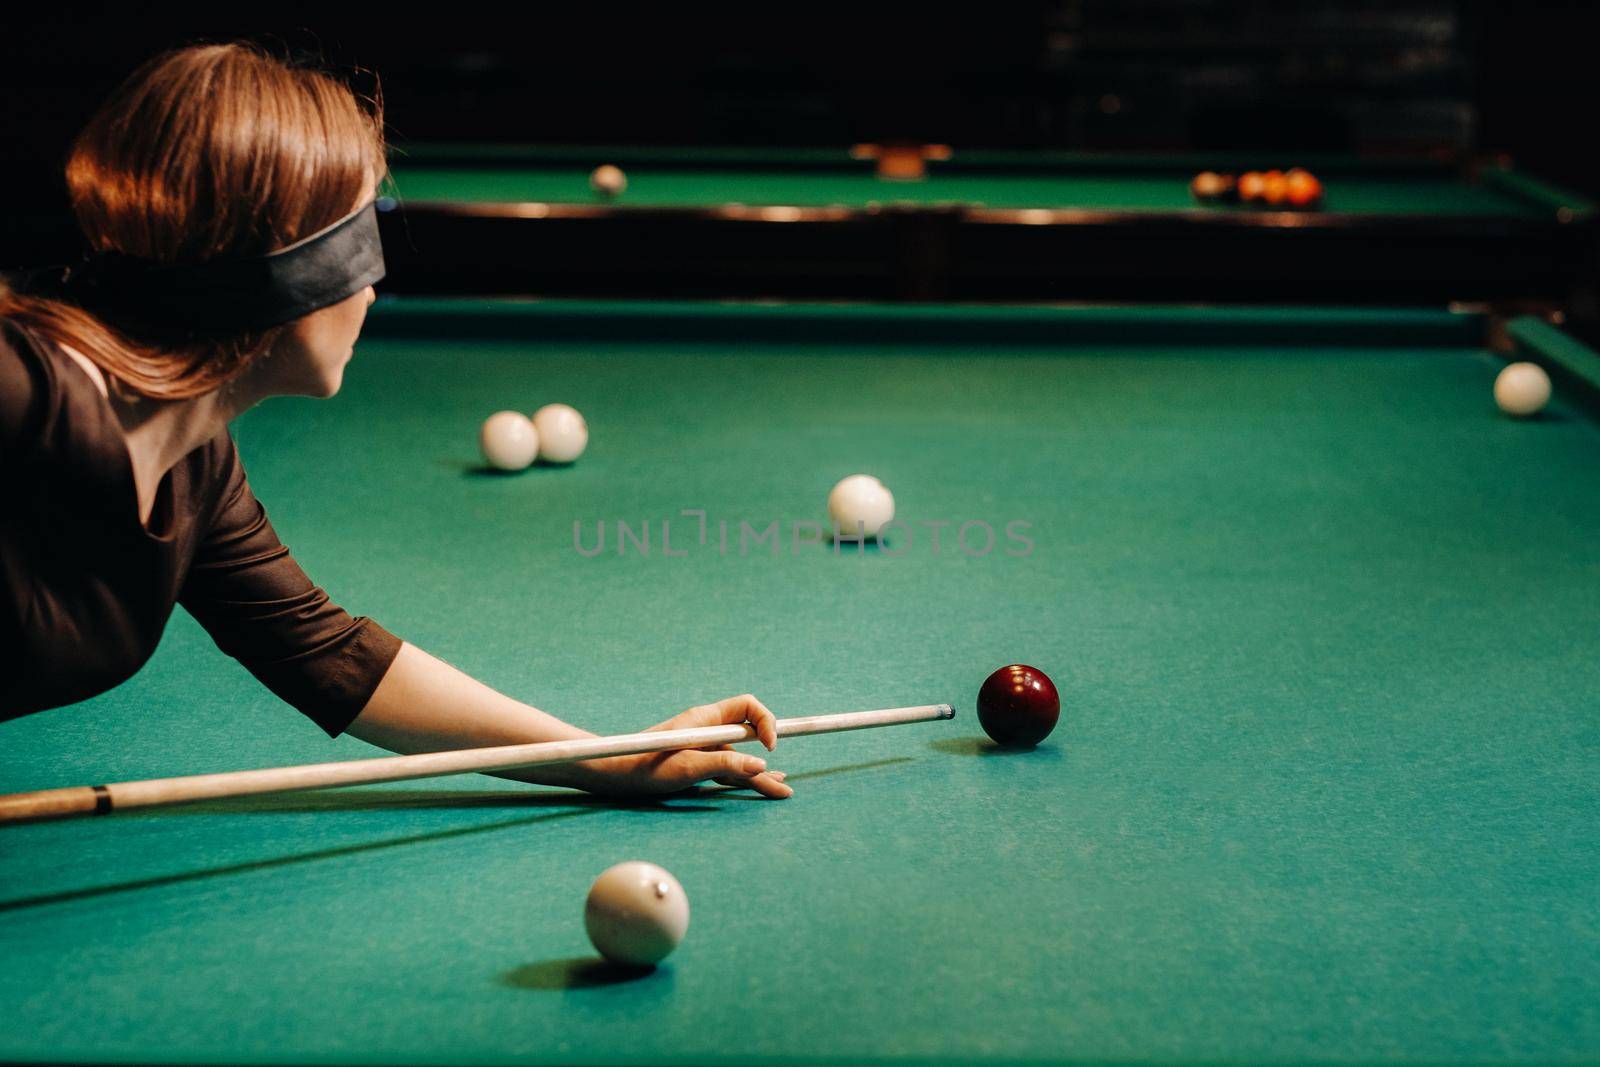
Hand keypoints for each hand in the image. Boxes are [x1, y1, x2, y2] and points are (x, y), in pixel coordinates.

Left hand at [580, 694, 792, 799]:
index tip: (770, 747)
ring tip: (783, 789)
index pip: (747, 708)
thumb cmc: (644, 767)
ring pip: (740, 757)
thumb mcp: (687, 767)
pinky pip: (729, 769)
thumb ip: (726, 763)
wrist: (614, 776)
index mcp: (705, 719)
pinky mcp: (696, 766)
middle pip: (748, 735)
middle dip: (771, 749)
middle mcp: (707, 730)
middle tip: (788, 775)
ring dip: (761, 774)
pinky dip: (746, 778)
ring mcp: (703, 749)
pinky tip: (761, 783)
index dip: (765, 723)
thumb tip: (761, 764)